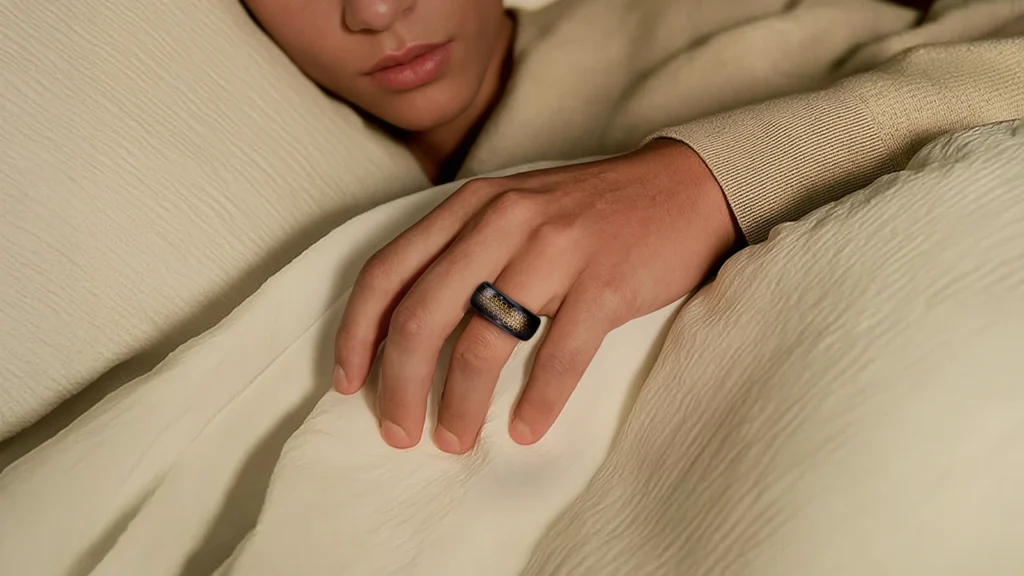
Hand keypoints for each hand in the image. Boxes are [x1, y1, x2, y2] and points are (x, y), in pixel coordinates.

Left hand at [333, 140, 738, 452]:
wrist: (682, 189)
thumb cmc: (588, 212)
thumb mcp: (511, 209)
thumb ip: (460, 251)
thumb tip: (406, 330)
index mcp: (470, 206)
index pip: (388, 272)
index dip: (357, 334)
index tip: (348, 383)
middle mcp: (502, 220)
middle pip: (422, 315)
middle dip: (399, 384)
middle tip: (399, 430)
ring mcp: (555, 249)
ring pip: (483, 341)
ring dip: (460, 403)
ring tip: (454, 440)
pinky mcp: (605, 282)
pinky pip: (559, 355)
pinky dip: (538, 401)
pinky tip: (526, 429)